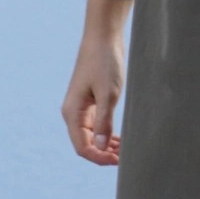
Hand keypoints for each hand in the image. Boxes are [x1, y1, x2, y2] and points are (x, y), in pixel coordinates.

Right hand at [63, 0, 129, 163]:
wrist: (103, 37)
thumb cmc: (105, 63)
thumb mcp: (108, 94)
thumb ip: (104, 122)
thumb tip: (101, 148)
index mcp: (72, 113)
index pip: (82, 147)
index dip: (100, 158)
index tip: (120, 161)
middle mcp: (73, 113)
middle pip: (86, 144)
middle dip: (104, 154)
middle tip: (127, 158)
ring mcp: (81, 108)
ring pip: (91, 137)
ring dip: (107, 146)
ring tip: (126, 152)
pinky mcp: (90, 102)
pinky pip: (96, 126)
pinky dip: (107, 135)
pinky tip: (121, 140)